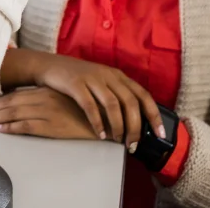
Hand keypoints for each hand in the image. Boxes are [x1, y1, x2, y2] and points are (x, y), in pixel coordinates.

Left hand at [0, 87, 99, 138]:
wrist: (104, 120)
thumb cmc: (82, 111)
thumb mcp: (60, 100)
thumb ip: (43, 99)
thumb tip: (22, 103)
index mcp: (45, 91)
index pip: (14, 95)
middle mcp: (43, 98)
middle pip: (10, 103)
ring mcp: (47, 111)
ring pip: (14, 113)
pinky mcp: (52, 125)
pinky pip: (25, 126)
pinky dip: (10, 127)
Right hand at [30, 53, 164, 147]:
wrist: (49, 66)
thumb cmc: (78, 78)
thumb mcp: (101, 81)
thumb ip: (117, 95)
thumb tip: (135, 122)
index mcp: (118, 76)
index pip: (143, 95)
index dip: (153, 114)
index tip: (159, 134)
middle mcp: (108, 75)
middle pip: (130, 102)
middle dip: (135, 126)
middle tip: (132, 144)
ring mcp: (92, 78)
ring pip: (112, 104)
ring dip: (118, 125)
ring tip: (117, 140)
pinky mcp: (76, 84)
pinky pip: (90, 106)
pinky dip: (97, 122)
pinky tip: (100, 134)